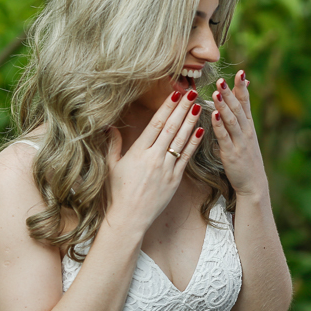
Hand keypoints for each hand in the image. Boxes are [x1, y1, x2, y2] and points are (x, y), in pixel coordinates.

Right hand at [107, 90, 204, 229]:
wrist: (129, 218)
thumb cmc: (117, 193)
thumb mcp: (111, 167)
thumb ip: (112, 145)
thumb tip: (109, 126)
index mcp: (137, 152)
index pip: (155, 124)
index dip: (166, 108)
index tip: (174, 94)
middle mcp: (153, 158)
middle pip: (171, 128)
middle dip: (182, 109)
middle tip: (192, 92)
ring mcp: (166, 169)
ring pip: (181, 141)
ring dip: (191, 122)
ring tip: (198, 106)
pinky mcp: (175, 179)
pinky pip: (186, 158)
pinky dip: (194, 144)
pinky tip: (201, 132)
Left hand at [211, 70, 267, 195]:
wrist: (253, 184)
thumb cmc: (246, 161)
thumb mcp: (244, 138)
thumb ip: (236, 122)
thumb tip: (227, 107)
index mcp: (249, 126)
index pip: (246, 103)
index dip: (242, 88)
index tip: (240, 72)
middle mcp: (246, 131)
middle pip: (238, 108)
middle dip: (231, 92)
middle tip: (223, 78)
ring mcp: (240, 142)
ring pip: (232, 119)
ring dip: (224, 105)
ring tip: (217, 91)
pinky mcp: (232, 154)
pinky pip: (224, 136)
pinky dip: (219, 125)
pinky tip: (213, 114)